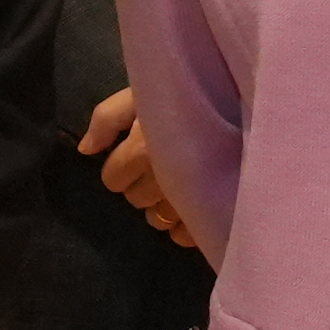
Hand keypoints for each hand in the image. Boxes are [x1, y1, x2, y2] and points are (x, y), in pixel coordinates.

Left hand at [83, 87, 196, 246]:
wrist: (243, 100)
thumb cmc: (192, 92)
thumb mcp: (143, 93)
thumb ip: (107, 118)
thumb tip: (86, 150)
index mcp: (143, 151)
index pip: (113, 178)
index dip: (120, 166)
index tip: (136, 155)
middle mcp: (163, 181)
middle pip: (135, 199)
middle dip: (141, 185)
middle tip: (159, 167)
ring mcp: (190, 201)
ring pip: (158, 220)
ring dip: (161, 206)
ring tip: (177, 186)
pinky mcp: (212, 214)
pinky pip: (184, 236)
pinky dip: (183, 224)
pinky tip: (192, 205)